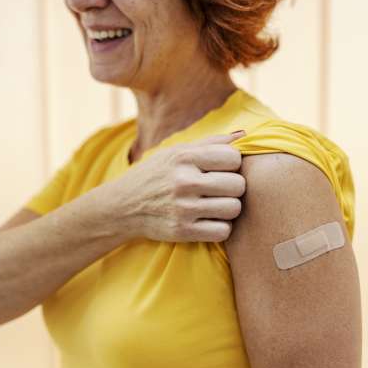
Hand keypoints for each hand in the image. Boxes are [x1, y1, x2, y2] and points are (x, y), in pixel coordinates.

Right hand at [116, 131, 246, 242]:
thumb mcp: (175, 152)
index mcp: (184, 157)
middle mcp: (183, 182)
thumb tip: (245, 135)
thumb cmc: (155, 175)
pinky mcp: (182, 232)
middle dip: (234, 187)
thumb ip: (210, 143)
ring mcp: (183, 209)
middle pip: (238, 185)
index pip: (233, 158)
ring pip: (233, 209)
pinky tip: (209, 220)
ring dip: (229, 208)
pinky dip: (220, 228)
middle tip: (221, 189)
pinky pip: (223, 231)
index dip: (233, 164)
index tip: (222, 169)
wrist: (122, 207)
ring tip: (216, 205)